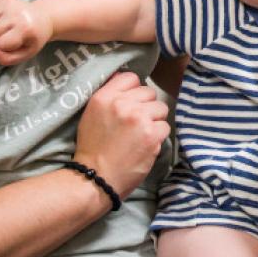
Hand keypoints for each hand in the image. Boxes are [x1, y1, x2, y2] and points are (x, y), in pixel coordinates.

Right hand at [0, 0, 53, 65]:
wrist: (43, 17)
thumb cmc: (33, 38)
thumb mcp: (26, 53)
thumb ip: (7, 59)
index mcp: (25, 28)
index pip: (0, 44)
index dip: (4, 47)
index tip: (15, 43)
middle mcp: (17, 13)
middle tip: (8, 35)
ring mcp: (9, 3)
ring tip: (1, 27)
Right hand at [73, 72, 170, 197]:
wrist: (95, 179)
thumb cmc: (93, 149)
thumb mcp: (92, 115)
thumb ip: (109, 96)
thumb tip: (126, 79)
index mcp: (104, 97)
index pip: (131, 77)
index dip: (134, 90)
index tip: (131, 103)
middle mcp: (122, 104)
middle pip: (149, 93)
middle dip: (145, 107)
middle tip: (135, 124)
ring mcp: (139, 118)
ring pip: (160, 108)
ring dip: (154, 121)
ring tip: (140, 135)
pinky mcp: (152, 134)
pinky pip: (165, 126)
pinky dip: (158, 136)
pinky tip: (146, 145)